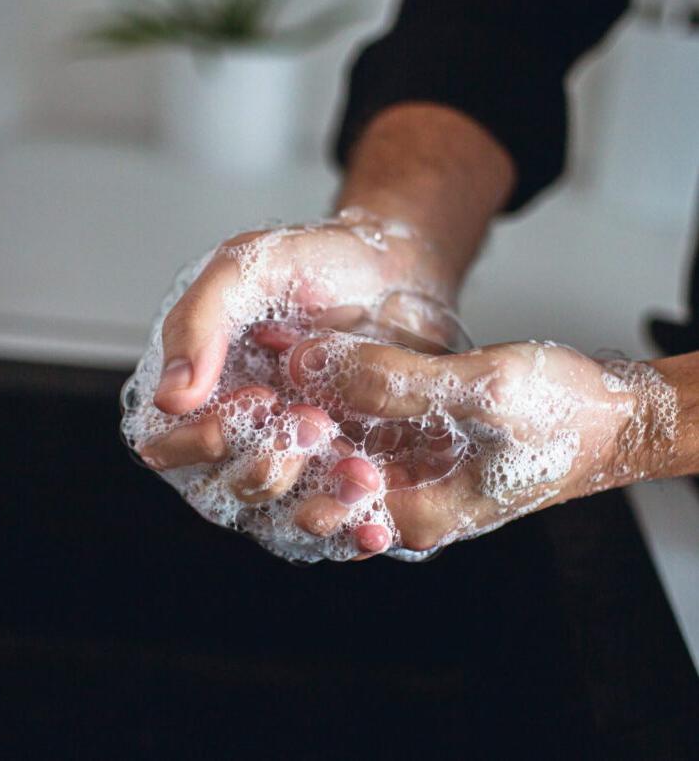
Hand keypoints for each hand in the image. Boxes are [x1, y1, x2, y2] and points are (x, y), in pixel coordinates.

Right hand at [138, 211, 461, 523]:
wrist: (397, 272)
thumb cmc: (318, 263)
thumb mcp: (251, 267)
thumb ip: (201, 321)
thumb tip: (169, 398)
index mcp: (200, 389)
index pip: (168, 445)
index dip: (200, 442)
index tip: (259, 401)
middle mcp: (237, 434)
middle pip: (221, 492)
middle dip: (264, 469)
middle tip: (314, 422)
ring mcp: (290, 459)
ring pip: (275, 518)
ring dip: (311, 510)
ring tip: (358, 474)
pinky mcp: (336, 474)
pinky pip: (331, 523)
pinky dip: (348, 532)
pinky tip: (372, 524)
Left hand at [288, 338, 647, 554]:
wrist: (607, 416)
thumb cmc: (563, 414)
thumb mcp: (482, 390)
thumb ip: (393, 381)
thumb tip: (311, 364)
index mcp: (414, 512)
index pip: (318, 493)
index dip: (283, 443)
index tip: (265, 393)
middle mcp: (401, 503)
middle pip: (314, 475)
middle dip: (282, 423)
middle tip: (259, 372)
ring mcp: (404, 477)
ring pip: (330, 445)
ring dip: (301, 400)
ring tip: (274, 353)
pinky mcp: (410, 449)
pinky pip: (356, 424)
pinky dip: (332, 392)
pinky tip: (310, 355)